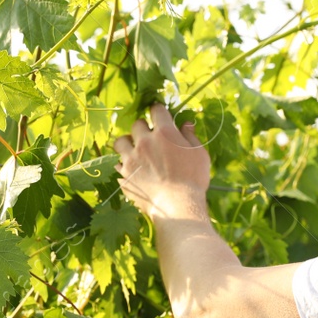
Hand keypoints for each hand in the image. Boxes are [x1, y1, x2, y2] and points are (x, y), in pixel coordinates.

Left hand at [115, 104, 209, 220]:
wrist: (177, 207)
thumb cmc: (193, 180)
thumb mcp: (200, 154)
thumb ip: (190, 136)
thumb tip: (186, 124)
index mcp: (164, 133)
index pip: (156, 110)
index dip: (158, 111)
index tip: (161, 115)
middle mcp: (144, 142)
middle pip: (136, 124)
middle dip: (143, 128)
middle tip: (150, 137)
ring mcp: (131, 159)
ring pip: (120, 142)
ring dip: (127, 143)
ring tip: (134, 150)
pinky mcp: (124, 175)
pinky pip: (118, 164)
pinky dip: (124, 165)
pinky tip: (133, 170)